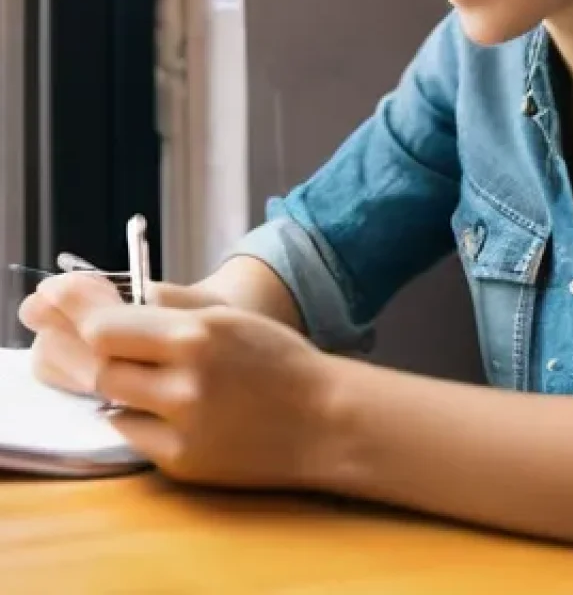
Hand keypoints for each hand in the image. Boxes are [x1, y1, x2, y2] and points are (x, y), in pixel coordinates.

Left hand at [77, 301, 336, 489]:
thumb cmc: (281, 360)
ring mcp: (181, 428)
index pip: (107, 327)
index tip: (62, 302)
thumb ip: (175, 302)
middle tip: (95, 339)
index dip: (81, 314)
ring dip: (119, 384)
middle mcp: (184, 383)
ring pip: (112, 402)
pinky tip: (168, 406)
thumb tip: (127, 295)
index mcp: (198, 335)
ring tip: (145, 373)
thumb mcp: (233, 316)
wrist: (324, 419)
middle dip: (95, 351)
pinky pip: (135, 434)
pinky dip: (141, 416)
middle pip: (102, 367)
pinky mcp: (182, 462)